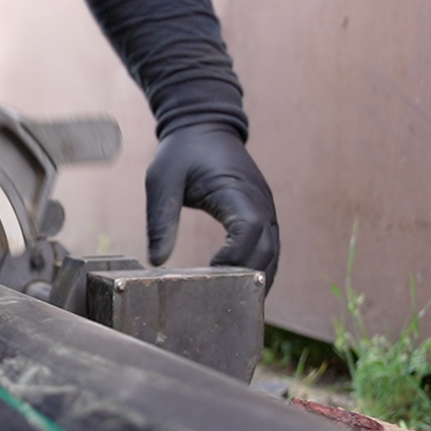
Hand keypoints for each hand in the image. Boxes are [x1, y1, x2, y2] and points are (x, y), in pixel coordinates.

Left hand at [146, 123, 279, 291]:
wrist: (204, 126)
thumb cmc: (182, 152)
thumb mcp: (161, 179)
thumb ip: (160, 218)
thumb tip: (156, 260)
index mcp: (236, 189)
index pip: (250, 227)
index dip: (236, 254)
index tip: (212, 270)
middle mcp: (259, 200)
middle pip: (267, 248)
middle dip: (248, 277)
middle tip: (222, 300)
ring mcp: (265, 207)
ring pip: (273, 253)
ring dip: (257, 279)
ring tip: (236, 304)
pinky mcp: (262, 214)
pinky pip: (269, 247)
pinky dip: (259, 269)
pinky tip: (242, 289)